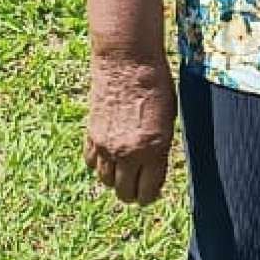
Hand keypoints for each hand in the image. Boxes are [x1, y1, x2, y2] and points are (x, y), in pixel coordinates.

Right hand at [85, 50, 175, 204]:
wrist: (128, 63)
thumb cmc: (157, 86)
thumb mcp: (168, 120)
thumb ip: (160, 148)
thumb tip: (153, 170)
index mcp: (153, 149)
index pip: (148, 191)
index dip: (150, 196)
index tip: (151, 194)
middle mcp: (128, 152)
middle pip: (124, 192)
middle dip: (132, 194)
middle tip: (136, 189)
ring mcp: (106, 146)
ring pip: (105, 181)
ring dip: (114, 181)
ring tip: (122, 173)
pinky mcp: (91, 135)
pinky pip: (91, 163)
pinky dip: (99, 165)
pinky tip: (108, 157)